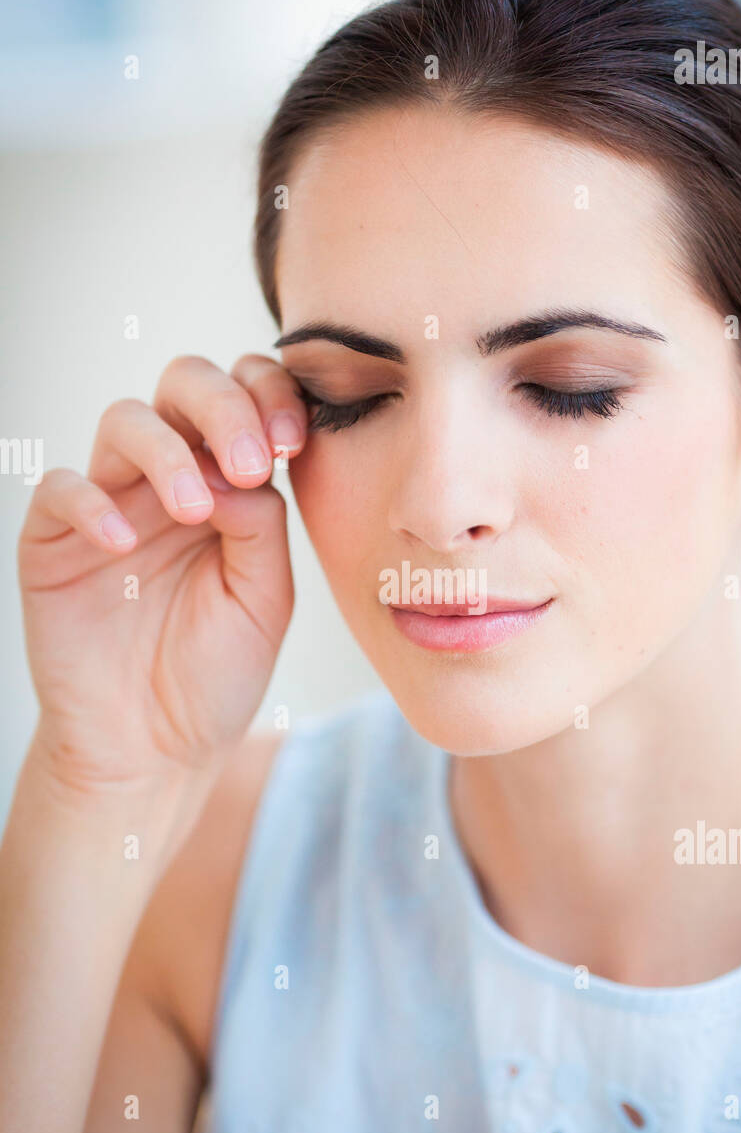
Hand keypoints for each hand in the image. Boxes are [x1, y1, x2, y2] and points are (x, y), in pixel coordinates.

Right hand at [18, 354, 306, 792]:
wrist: (154, 749)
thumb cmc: (215, 673)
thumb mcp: (264, 600)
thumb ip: (261, 526)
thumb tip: (238, 468)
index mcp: (230, 484)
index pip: (247, 399)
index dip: (271, 398)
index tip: (294, 442)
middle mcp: (169, 479)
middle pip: (185, 384)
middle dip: (224, 405)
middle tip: (251, 462)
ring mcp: (111, 503)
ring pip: (125, 420)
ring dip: (167, 452)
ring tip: (196, 512)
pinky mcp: (54, 540)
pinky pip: (61, 489)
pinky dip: (92, 503)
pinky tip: (125, 546)